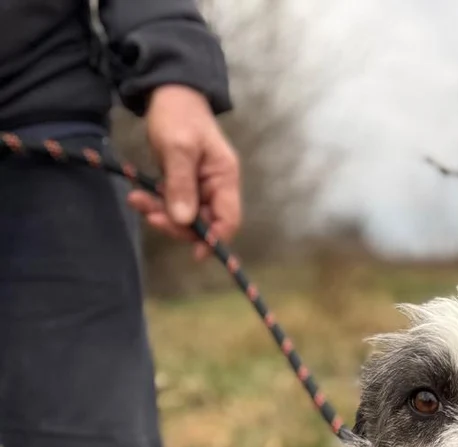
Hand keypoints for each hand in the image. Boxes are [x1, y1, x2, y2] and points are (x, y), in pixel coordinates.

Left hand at [127, 84, 240, 259]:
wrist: (167, 90)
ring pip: (185, 215)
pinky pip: (172, 203)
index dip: (214, 239)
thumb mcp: (178, 148)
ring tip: (137, 200)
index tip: (195, 252)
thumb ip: (181, 185)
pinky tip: (138, 196)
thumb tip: (184, 220)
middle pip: (204, 222)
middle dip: (177, 225)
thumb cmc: (178, 115)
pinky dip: (156, 203)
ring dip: (161, 214)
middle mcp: (215, 186)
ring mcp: (199, 185)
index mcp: (224, 177)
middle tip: (150, 216)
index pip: (228, 220)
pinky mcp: (183, 182)